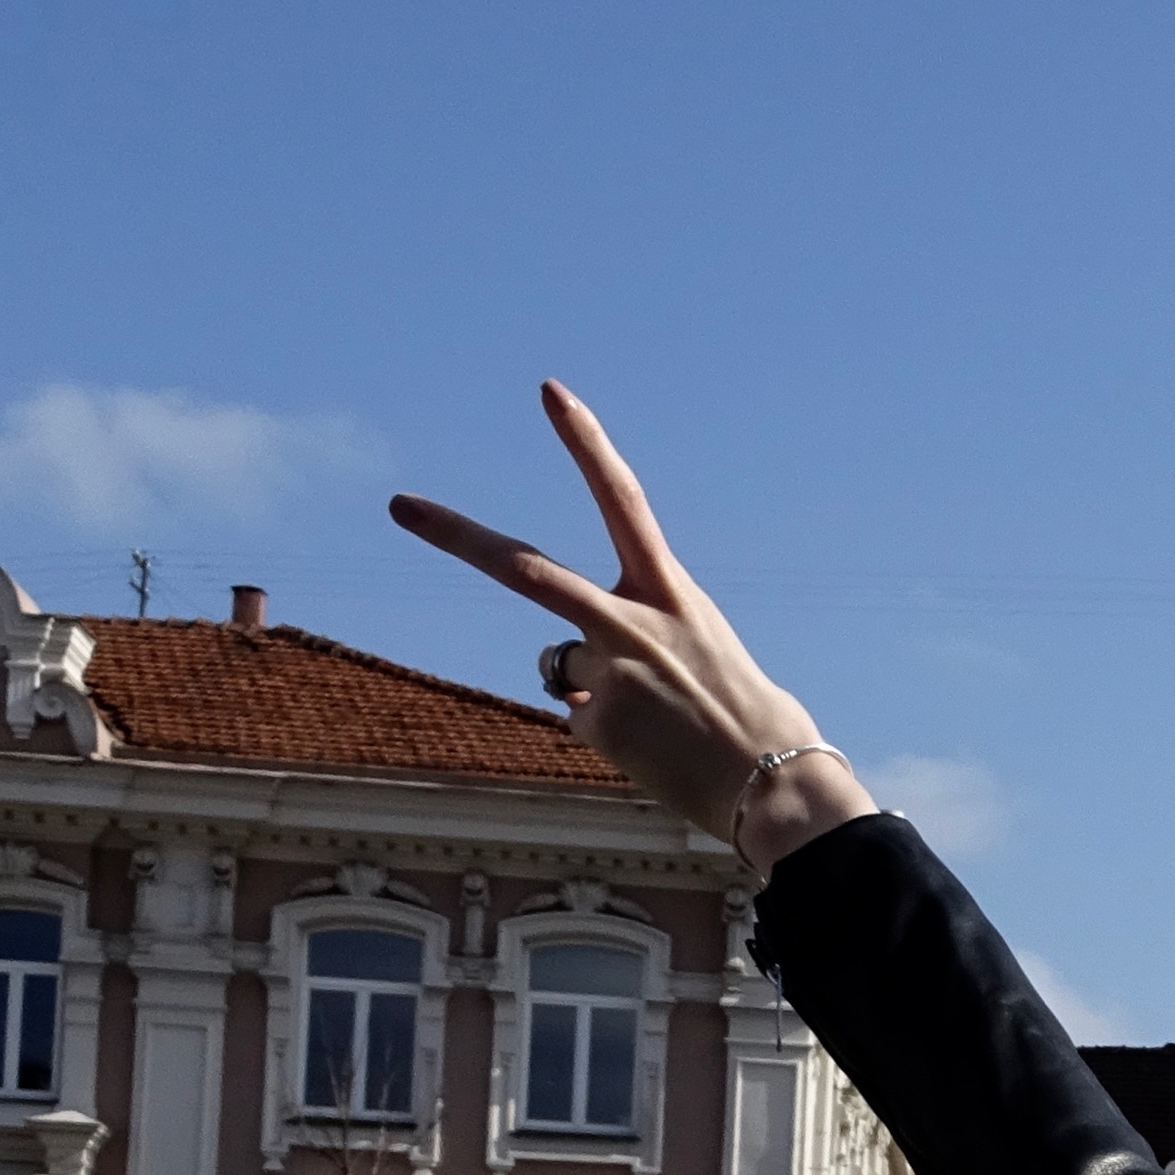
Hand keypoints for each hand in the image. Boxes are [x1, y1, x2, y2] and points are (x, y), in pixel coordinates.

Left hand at [390, 384, 877, 867]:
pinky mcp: (596, 722)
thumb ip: (632, 642)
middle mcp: (632, 620)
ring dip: (595, 688)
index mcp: (670, 590)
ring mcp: (608, 671)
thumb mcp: (697, 651)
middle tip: (399, 506)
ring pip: (563, 664)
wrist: (776, 783)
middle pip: (525, 570)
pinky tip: (655, 750)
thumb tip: (568, 681)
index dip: (585, 442)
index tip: (550, 391)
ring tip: (659, 721)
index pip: (622, 499)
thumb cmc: (746, 717)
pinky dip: (612, 735)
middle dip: (455, 537)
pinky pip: (582, 719)